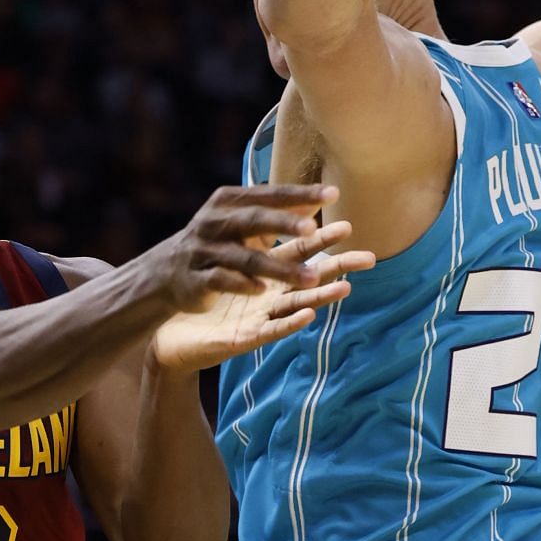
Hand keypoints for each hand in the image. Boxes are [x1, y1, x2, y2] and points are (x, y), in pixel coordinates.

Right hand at [144, 184, 344, 314]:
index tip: (333, 194)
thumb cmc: (217, 240)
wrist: (166, 271)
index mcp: (229, 201)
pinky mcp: (196, 280)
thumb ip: (279, 210)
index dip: (299, 194)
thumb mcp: (243, 220)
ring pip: (244, 258)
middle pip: (254, 220)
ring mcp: (204, 251)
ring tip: (310, 278)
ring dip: (278, 268)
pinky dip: (243, 285)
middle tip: (313, 228)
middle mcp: (215, 222)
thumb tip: (323, 197)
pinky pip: (222, 281)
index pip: (269, 195)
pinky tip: (264, 291)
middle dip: (284, 224)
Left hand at [153, 220, 375, 372]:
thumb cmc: (203, 297)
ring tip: (347, 287)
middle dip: (338, 267)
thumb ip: (249, 238)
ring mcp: (260, 317)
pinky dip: (291, 322)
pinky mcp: (246, 337)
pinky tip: (310, 316)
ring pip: (297, 304)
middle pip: (309, 277)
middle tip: (368, 258)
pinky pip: (272, 329)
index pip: (299, 251)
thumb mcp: (228, 262)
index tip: (347, 224)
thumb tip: (262, 203)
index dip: (322, 239)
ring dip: (321, 295)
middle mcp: (270, 296)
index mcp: (267, 274)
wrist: (171, 332)